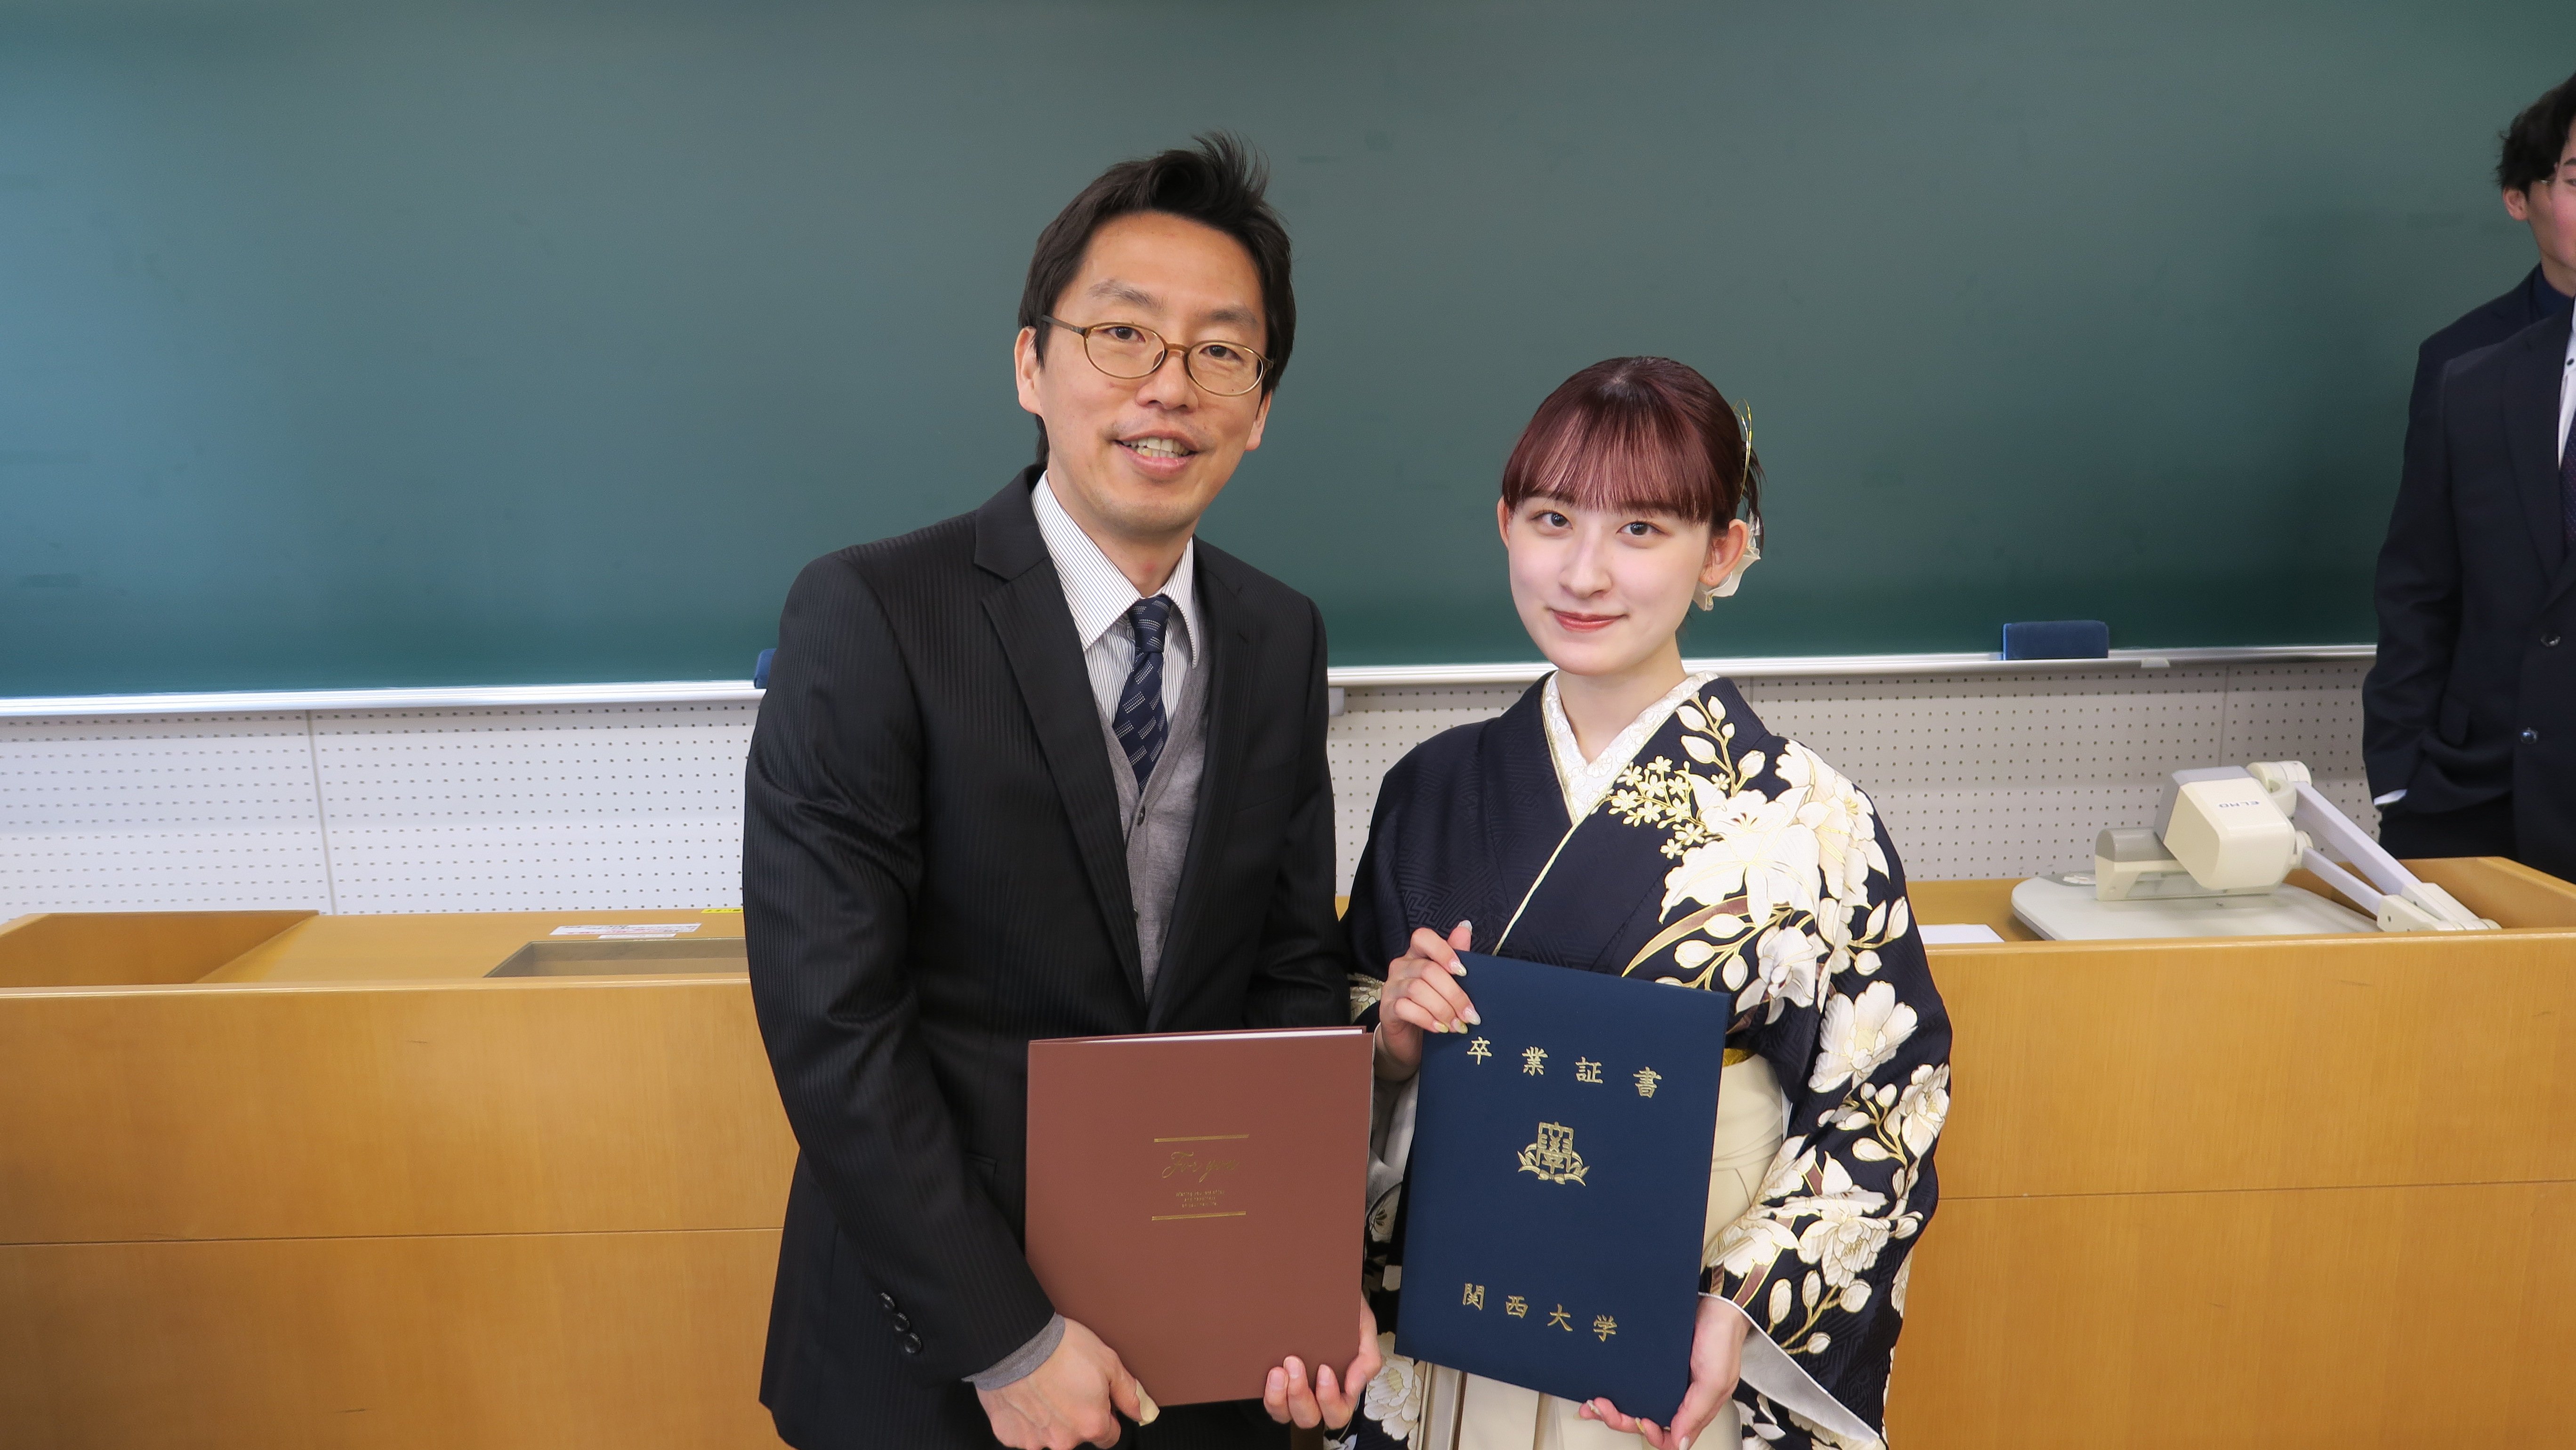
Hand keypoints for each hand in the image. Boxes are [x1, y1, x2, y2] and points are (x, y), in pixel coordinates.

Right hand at [976, 1318, 1147, 1449]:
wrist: (1014, 1341)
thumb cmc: (1059, 1347)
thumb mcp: (1107, 1361)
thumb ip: (1128, 1392)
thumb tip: (1142, 1411)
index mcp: (1092, 1424)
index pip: (1109, 1435)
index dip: (1104, 1415)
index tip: (1095, 1400)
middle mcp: (1064, 1440)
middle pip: (1078, 1435)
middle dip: (1075, 1417)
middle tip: (1066, 1387)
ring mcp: (1034, 1441)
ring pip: (1050, 1435)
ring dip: (1049, 1419)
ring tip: (1044, 1389)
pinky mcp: (1009, 1435)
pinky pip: (1023, 1432)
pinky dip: (1025, 1418)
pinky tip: (1026, 1395)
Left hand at [1263, 1302, 1383, 1429]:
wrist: (1321, 1285)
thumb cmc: (1344, 1309)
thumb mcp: (1364, 1326)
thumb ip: (1368, 1357)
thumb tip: (1354, 1387)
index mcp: (1341, 1386)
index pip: (1338, 1412)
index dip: (1330, 1399)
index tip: (1324, 1369)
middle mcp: (1316, 1393)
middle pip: (1309, 1418)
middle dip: (1300, 1396)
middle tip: (1294, 1363)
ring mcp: (1293, 1389)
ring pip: (1285, 1414)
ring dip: (1280, 1397)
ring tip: (1278, 1370)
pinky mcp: (1275, 1381)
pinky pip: (1270, 1401)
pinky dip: (1268, 1392)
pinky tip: (1270, 1372)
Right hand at [1373, 921, 1475, 1079]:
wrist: (1411, 1039)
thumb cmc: (1432, 1006)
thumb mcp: (1447, 982)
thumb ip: (1455, 955)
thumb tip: (1465, 927)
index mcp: (1416, 955)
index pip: (1422, 938)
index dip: (1443, 950)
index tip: (1464, 971)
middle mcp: (1401, 967)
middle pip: (1428, 970)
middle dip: (1454, 994)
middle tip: (1470, 1014)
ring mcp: (1391, 987)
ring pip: (1417, 989)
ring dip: (1443, 1009)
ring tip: (1458, 1025)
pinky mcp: (1386, 1009)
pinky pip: (1405, 1008)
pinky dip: (1427, 1019)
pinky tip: (1441, 1029)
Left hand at [1577, 1295, 1747, 1449]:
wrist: (1715, 1298)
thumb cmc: (1722, 1339)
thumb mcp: (1714, 1381)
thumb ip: (1696, 1412)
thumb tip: (1680, 1443)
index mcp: (1693, 1407)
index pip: (1668, 1436)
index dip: (1651, 1435)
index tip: (1641, 1421)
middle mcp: (1676, 1395)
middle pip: (1643, 1420)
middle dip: (1620, 1419)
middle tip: (1603, 1408)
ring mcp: (1662, 1377)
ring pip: (1633, 1401)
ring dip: (1611, 1407)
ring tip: (1593, 1402)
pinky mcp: (1651, 1358)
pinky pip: (1629, 1377)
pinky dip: (1613, 1383)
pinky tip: (1600, 1382)